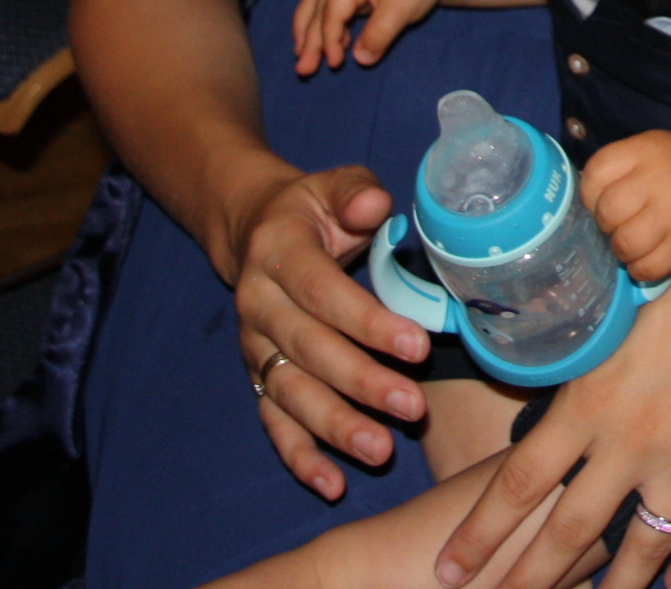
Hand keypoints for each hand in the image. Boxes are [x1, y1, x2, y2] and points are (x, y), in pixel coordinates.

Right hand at [226, 163, 435, 498]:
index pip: (321, 293)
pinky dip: (299, 458)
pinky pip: (274, 423)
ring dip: (334, 427)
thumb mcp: (333, 186)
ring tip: (380, 450)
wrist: (255, 229)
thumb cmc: (313, 210)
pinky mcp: (257, 377)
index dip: (368, 323)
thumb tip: (376, 206)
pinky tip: (331, 484)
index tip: (416, 346)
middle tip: (412, 408)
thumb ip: (356, 193)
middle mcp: (258, 305)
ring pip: (291, 394)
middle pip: (309, 351)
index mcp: (278, 253)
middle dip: (362, 383)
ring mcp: (254, 347)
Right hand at [290, 0, 448, 74]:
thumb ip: (379, 34)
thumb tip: (359, 60)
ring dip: (307, 31)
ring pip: (315, 4)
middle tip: (302, 70)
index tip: (335, 63)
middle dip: (308, 40)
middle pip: (316, 9)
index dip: (329, 40)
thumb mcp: (402, 9)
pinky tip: (329, 45)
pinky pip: (328, 5)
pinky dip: (322, 24)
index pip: (331, 12)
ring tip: (300, 56)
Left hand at [436, 259, 670, 588]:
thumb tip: (536, 407)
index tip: (450, 568)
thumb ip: (573, 375)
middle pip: (569, 532)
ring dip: (615, 588)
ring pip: (644, 547)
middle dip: (527, 579)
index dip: (480, 535)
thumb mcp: (604, 322)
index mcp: (589, 403)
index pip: (518, 485)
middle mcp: (633, 442)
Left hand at [579, 131, 670, 279]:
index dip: (590, 193)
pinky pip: (646, 269)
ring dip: (620, 249)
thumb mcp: (649, 150)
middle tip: (618, 222)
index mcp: (647, 150)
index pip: (596, 173)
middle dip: (605, 223)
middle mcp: (661, 180)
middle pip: (607, 212)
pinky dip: (639, 269)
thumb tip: (579, 203)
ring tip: (631, 241)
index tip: (601, 199)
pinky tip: (645, 257)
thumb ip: (616, 167)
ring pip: (625, 244)